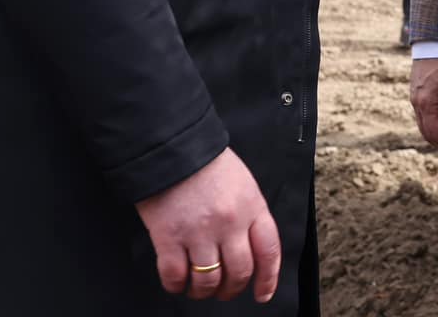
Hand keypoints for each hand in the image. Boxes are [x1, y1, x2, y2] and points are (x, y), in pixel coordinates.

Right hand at [136, 147, 281, 302]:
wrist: (170, 144)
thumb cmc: (206, 162)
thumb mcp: (242, 182)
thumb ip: (249, 213)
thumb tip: (250, 247)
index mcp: (251, 206)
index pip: (269, 251)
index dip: (268, 279)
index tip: (263, 294)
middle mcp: (229, 222)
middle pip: (239, 272)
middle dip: (232, 289)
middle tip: (225, 291)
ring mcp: (198, 231)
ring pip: (208, 281)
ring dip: (204, 292)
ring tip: (200, 289)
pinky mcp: (168, 237)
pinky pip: (176, 276)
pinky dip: (177, 286)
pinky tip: (177, 282)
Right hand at [410, 57, 437, 159]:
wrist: (434, 40)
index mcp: (426, 102)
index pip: (433, 133)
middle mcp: (417, 102)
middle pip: (426, 131)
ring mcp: (415, 96)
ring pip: (423, 122)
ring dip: (437, 133)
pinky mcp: (417, 90)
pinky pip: (423, 112)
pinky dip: (433, 121)